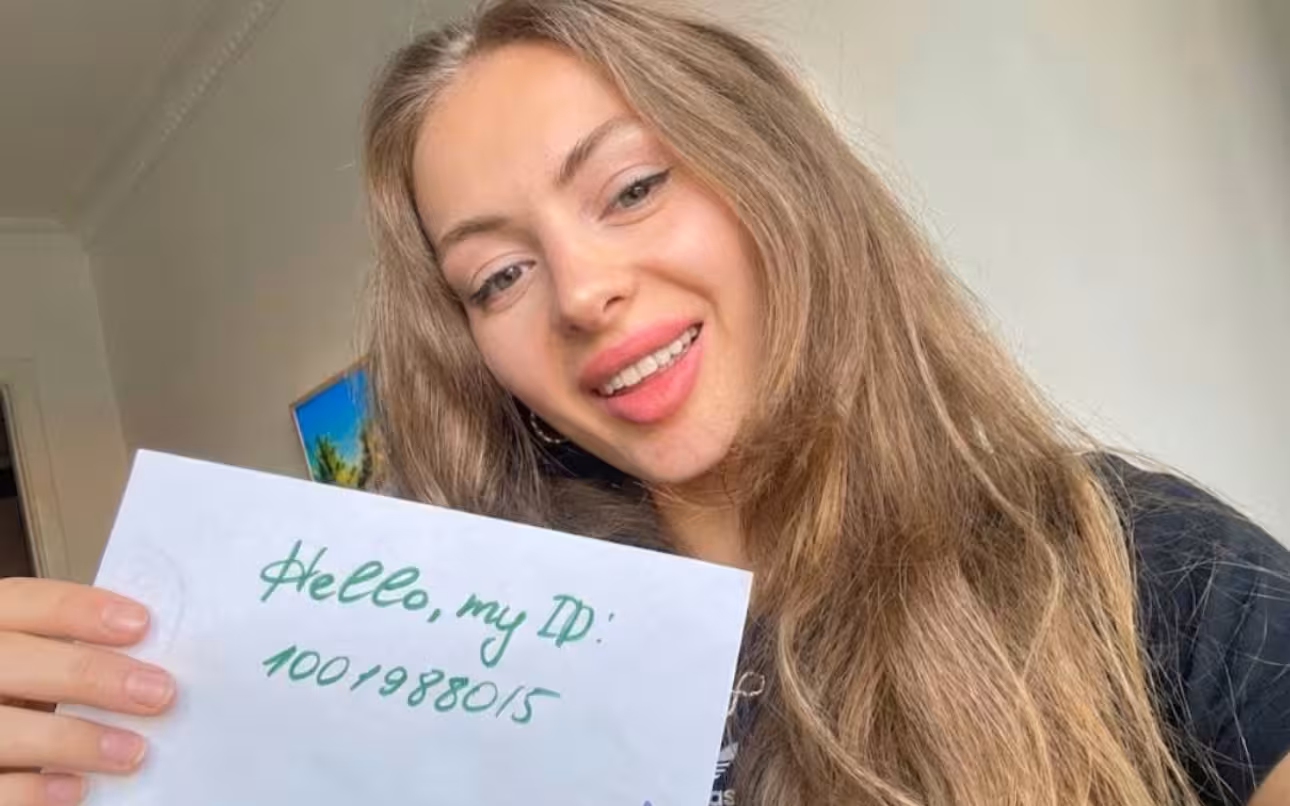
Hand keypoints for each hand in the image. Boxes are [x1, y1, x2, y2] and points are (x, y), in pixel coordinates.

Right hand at [0, 578, 175, 804]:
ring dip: (76, 740)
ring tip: (134, 751)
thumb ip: (69, 652)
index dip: (81, 610)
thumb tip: (151, 661)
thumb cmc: (16, 691)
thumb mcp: (33, 660)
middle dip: (90, 674)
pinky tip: (78, 789)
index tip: (141, 624)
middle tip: (158, 692)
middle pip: (15, 660)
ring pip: (4, 729)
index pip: (25, 600)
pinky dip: (36, 790)